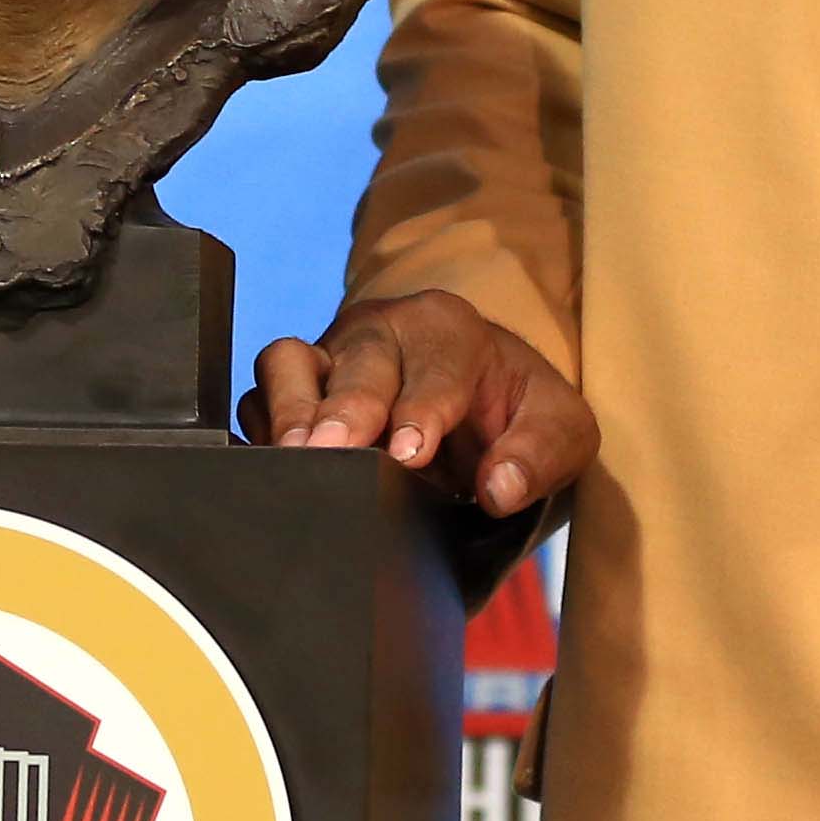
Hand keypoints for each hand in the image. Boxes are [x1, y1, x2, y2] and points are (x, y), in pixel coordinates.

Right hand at [242, 291, 596, 518]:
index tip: (410, 452)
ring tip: (294, 455)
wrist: (478, 405)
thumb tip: (502, 488)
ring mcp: (332, 356)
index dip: (421, 410)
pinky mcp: (296, 388)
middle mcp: (384, 333)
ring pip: (290, 361)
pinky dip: (259, 428)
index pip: (433, 366)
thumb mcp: (561, 431)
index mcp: (452, 332)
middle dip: (347, 404)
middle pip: (356, 359)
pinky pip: (258, 397)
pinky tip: (269, 464)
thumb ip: (542, 455)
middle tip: (336, 448)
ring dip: (290, 409)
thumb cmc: (515, 414)